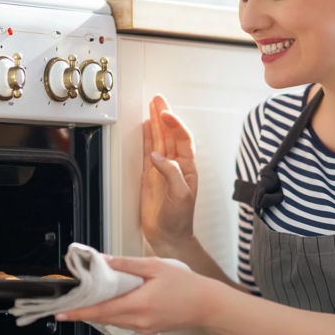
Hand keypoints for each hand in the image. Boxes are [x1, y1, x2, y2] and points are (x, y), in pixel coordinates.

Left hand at [55, 256, 214, 333]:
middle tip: (69, 305)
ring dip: (101, 312)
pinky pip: (126, 322)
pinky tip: (116, 303)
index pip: (100, 310)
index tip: (62, 313)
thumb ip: (128, 264)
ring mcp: (144, 327)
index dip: (79, 312)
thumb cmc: (187, 285)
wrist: (208, 305)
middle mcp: (139, 320)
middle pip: (104, 318)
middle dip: (85, 312)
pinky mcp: (150, 329)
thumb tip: (105, 261)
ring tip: (90, 300)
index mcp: (138, 304)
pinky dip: (116, 313)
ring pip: (114, 320)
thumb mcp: (157, 267)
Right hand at [141, 95, 197, 254]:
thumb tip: (158, 157)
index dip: (175, 126)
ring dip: (155, 123)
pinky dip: (147, 139)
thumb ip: (171, 174)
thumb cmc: (180, 219)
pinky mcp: (150, 176)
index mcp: (187, 168)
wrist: (169, 235)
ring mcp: (162, 169)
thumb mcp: (181, 195)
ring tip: (151, 106)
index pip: (182, 140)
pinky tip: (146, 128)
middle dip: (164, 116)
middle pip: (170, 135)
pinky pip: (148, 152)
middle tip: (157, 99)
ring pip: (159, 140)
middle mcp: (176, 165)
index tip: (166, 114)